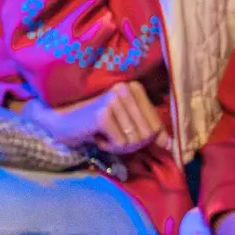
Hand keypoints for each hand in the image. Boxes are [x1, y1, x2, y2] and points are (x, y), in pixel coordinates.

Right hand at [23, 81, 169, 155]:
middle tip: (111, 134)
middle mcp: (126, 89)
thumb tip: (171, 146)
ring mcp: (114, 100)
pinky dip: (109, 146)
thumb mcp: (127, 125)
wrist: (63, 123)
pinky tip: (96, 135)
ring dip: (118, 146)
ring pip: (135, 141)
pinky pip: (121, 144)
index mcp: (135, 88)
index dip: (142, 138)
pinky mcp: (103, 114)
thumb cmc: (97, 125)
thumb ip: (150, 132)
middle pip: (147, 135)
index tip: (122, 131)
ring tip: (103, 134)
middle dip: (130, 144)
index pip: (156, 126)